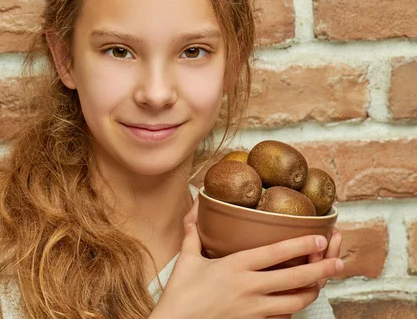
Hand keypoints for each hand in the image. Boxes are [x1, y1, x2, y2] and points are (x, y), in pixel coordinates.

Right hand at [148, 198, 344, 318]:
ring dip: (312, 291)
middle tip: (338, 261)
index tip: (320, 237)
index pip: (276, 253)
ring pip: (295, 301)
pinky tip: (297, 302)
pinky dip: (292, 309)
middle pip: (295, 278)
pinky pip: (281, 317)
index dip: (302, 244)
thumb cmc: (179, 293)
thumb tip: (192, 210)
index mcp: (235, 266)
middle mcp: (249, 287)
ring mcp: (253, 309)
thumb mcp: (186, 259)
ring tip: (322, 281)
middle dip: (321, 269)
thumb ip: (193, 234)